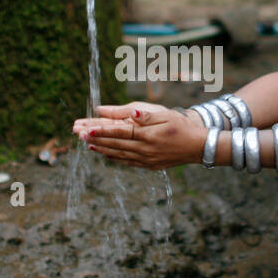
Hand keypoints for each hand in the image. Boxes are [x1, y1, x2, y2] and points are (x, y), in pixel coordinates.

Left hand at [72, 102, 207, 169]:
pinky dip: (115, 158)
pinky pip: (128, 162)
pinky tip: (107, 155)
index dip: (102, 130)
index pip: (120, 132)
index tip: (88, 128)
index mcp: (147, 135)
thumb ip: (144, 115)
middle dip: (97, 139)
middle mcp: (145, 149)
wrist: (197, 147)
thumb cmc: (182, 127)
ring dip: (102, 149)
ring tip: (88, 145)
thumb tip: (127, 111)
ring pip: (119, 154)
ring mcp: (146, 159)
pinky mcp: (150, 165)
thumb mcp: (165, 115)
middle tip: (80, 135)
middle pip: (115, 144)